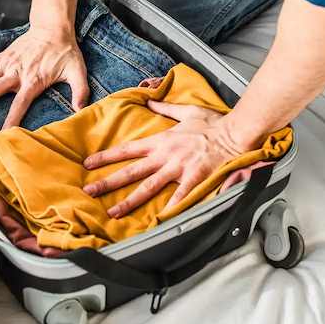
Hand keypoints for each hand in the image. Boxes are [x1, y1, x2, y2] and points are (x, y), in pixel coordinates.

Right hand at [0, 25, 88, 128]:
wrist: (53, 28)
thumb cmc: (65, 52)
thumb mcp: (77, 72)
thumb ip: (79, 92)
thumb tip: (80, 110)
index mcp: (33, 80)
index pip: (19, 104)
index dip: (10, 119)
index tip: (1, 134)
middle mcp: (15, 73)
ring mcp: (6, 65)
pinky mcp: (1, 57)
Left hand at [82, 100, 247, 217]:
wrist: (235, 133)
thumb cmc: (213, 124)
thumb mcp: (186, 111)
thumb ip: (165, 109)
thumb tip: (150, 101)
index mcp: (161, 141)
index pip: (128, 149)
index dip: (107, 156)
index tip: (89, 163)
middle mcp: (165, 156)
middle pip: (131, 171)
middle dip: (108, 181)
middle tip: (89, 191)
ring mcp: (178, 169)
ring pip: (148, 187)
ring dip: (129, 201)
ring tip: (113, 212)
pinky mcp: (194, 180)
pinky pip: (178, 198)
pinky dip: (167, 210)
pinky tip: (156, 222)